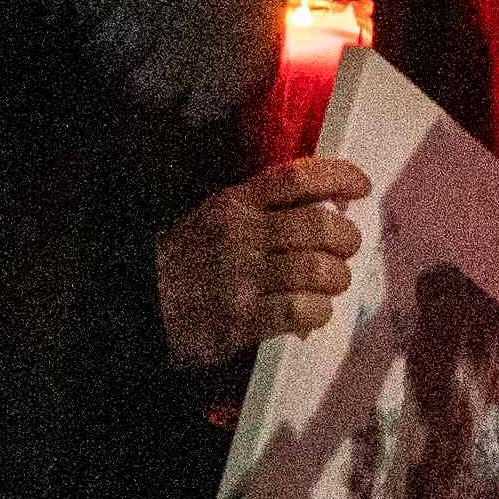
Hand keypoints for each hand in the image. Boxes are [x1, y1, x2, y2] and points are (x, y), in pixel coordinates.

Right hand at [157, 154, 373, 372]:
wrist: (137, 307)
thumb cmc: (187, 261)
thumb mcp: (217, 217)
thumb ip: (266, 209)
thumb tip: (332, 208)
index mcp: (235, 204)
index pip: (297, 178)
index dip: (339, 176)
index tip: (361, 187)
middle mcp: (240, 236)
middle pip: (319, 227)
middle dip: (347, 240)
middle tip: (345, 251)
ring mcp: (240, 279)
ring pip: (318, 270)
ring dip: (336, 279)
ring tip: (329, 285)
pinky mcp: (241, 321)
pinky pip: (302, 311)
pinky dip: (319, 311)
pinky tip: (312, 312)